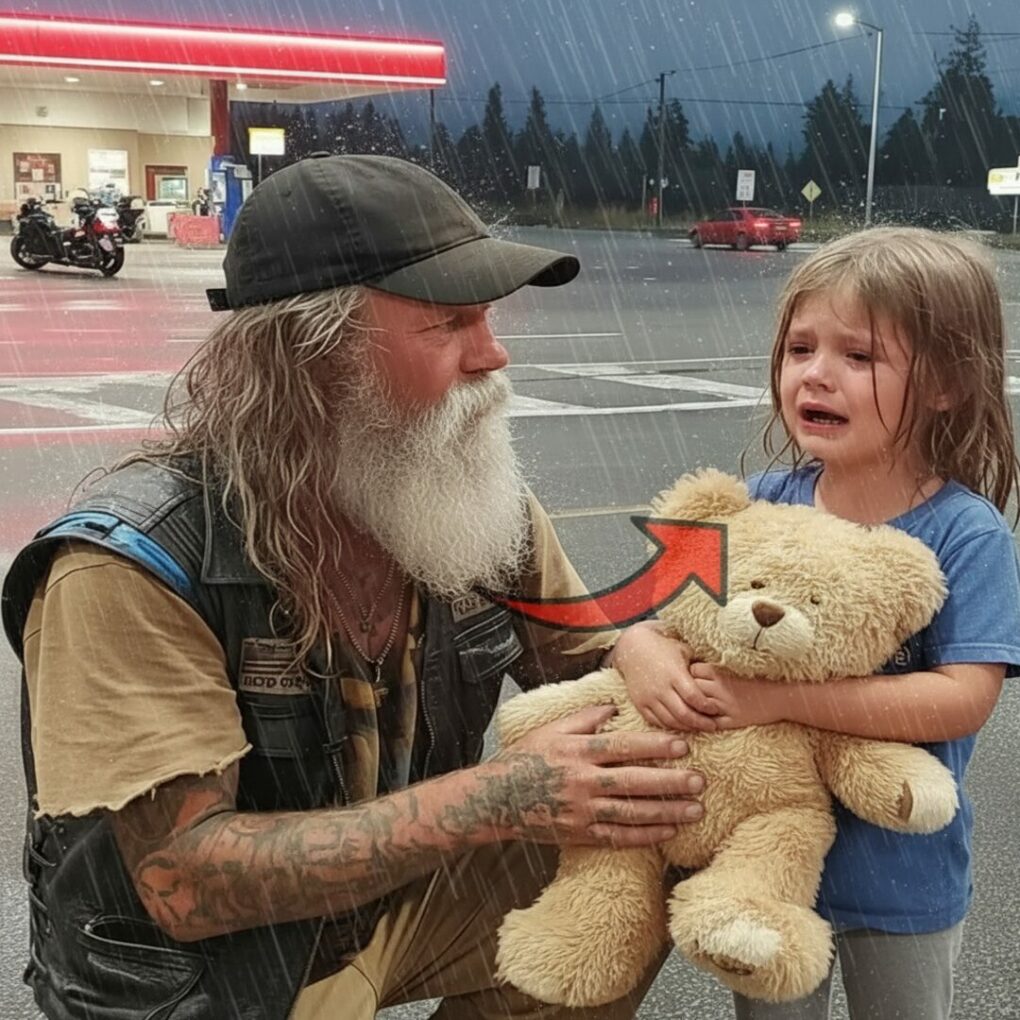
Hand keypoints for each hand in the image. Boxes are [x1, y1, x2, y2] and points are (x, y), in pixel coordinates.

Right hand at [491, 704, 705, 847]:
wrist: (496, 799)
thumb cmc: (525, 759)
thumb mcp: (551, 730)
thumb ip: (584, 718)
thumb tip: (615, 708)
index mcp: (577, 751)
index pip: (622, 747)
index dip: (654, 746)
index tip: (682, 745)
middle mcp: (582, 782)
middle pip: (634, 782)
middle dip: (670, 782)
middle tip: (700, 781)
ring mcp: (582, 811)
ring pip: (632, 813)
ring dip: (667, 812)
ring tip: (696, 810)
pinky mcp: (580, 833)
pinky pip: (618, 837)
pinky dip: (645, 836)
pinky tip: (668, 832)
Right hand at [611, 621, 719, 731]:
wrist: (633, 647)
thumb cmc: (663, 647)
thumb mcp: (683, 650)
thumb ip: (699, 667)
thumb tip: (719, 676)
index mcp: (673, 673)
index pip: (694, 697)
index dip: (707, 707)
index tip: (716, 709)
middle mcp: (660, 687)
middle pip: (684, 714)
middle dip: (701, 723)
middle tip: (713, 726)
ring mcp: (648, 697)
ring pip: (671, 721)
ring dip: (687, 727)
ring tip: (699, 727)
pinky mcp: (640, 703)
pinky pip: (657, 722)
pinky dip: (670, 727)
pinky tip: (681, 726)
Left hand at [689, 663, 787, 727]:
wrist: (782, 695)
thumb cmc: (758, 678)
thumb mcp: (735, 668)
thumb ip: (715, 668)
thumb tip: (693, 667)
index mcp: (721, 672)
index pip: (693, 670)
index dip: (691, 674)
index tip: (694, 677)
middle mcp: (720, 688)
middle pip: (692, 687)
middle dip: (690, 689)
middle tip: (692, 692)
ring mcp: (725, 706)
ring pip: (697, 706)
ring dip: (695, 706)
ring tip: (697, 706)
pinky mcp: (732, 721)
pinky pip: (709, 724)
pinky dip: (704, 723)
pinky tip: (704, 719)